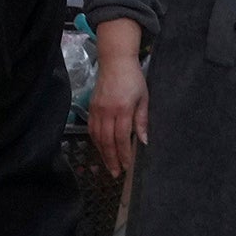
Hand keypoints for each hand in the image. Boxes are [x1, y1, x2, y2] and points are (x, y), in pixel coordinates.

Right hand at [87, 34, 148, 177]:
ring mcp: (97, 110)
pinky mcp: (91, 108)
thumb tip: (144, 141)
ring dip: (102, 153)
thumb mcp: (143, 98)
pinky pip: (92, 129)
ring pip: (97, 137)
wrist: (115, 61)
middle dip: (112, 159)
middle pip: (107, 141)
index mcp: (122, 109)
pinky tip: (100, 149)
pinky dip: (95, 142)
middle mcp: (107, 111)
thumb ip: (142, 120)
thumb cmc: (133, 78)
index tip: (127, 166)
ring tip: (108, 166)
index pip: (122, 137)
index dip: (124, 153)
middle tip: (115, 173)